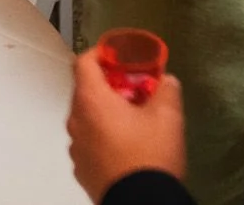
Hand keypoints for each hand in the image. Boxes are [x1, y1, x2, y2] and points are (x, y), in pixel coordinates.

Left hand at [66, 48, 186, 201]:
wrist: (141, 202)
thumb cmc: (149, 156)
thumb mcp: (168, 116)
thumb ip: (167, 89)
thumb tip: (167, 80)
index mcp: (91, 100)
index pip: (83, 62)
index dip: (100, 54)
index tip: (117, 57)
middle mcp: (76, 121)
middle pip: (85, 91)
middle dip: (109, 87)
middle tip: (135, 92)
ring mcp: (76, 147)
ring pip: (87, 118)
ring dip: (105, 114)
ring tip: (134, 122)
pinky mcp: (81, 169)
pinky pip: (89, 143)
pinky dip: (102, 138)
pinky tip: (126, 147)